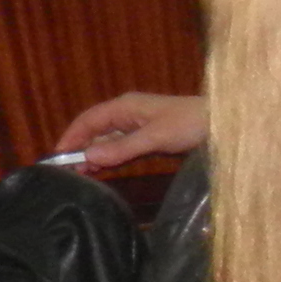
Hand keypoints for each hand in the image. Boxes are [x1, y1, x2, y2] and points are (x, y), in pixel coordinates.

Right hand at [56, 91, 206, 165]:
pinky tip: (102, 170)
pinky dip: (110, 158)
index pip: (89, 119)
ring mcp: (138, 127)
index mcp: (126, 106)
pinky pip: (122, 148)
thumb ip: (123, 147)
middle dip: (79, 148)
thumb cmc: (191, 124)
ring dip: (94, 155)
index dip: (71, 136)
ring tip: (80, 174)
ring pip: (107, 141)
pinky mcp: (149, 139)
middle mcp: (128, 114)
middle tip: (66, 171)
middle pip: (95, 130)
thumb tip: (89, 156)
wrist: (223, 125)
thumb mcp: (156, 137)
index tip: (57, 156)